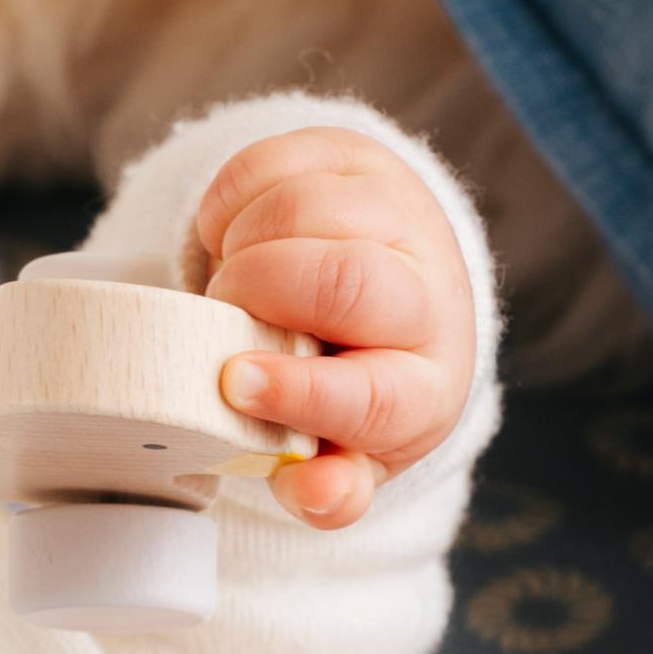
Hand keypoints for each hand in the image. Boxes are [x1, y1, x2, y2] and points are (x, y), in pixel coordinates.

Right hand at [195, 127, 476, 527]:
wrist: (388, 297)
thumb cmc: (351, 389)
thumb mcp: (344, 452)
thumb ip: (328, 488)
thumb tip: (318, 494)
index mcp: (427, 389)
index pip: (373, 394)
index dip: (299, 393)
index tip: (233, 382)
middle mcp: (431, 297)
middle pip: (346, 280)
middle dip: (261, 291)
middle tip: (221, 314)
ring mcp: (401, 215)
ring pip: (304, 209)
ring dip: (239, 245)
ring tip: (231, 282)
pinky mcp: (360, 159)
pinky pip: (273, 163)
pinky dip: (228, 202)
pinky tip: (234, 239)